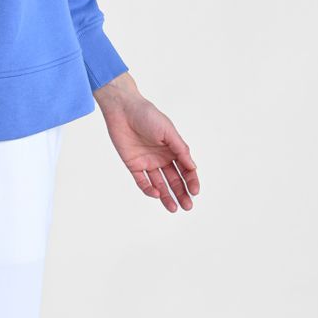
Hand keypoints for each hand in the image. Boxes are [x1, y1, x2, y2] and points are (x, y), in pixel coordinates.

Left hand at [93, 73, 199, 211]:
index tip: (195, 191)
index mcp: (172, 149)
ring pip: (159, 184)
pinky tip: (156, 194)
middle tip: (188, 206)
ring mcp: (147, 162)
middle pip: (174, 180)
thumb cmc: (147, 115)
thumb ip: (180, 149)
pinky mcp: (133, 164)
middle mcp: (161, 157)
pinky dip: (149, 189)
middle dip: (181, 193)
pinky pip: (142, 181)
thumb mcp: (168, 131)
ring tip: (174, 208)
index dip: (191, 180)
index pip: (185, 169)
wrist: (122, 109)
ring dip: (166, 196)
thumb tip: (193, 167)